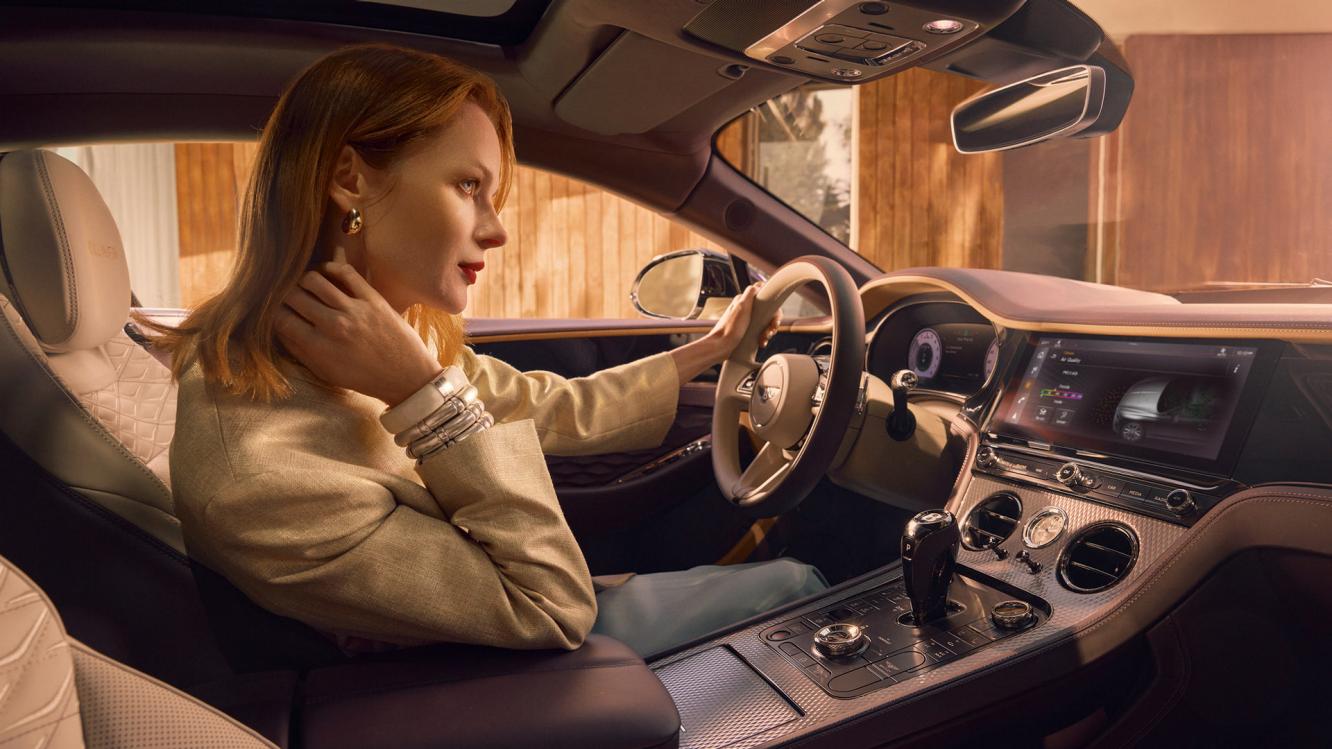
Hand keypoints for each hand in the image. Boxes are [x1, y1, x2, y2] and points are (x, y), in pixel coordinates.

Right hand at [274, 262, 442, 405]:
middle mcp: (333, 325)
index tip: (276, 310)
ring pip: (313, 280)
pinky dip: (329, 268)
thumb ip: (299, 350)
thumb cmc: (364, 378)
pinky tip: (324, 274)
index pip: (281, 318)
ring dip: (303, 281)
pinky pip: (344, 272)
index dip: (274, 312)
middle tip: (288, 297)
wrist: (406, 376)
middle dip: (285, 295)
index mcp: (319, 347)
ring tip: (305, 286)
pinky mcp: (372, 298)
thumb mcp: (325, 372)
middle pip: (293, 296)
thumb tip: (279, 327)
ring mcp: (354, 309)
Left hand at [705, 283, 781, 361]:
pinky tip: (762, 342)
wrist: (720, 346)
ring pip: (764, 322)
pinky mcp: (746, 331)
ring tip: (765, 338)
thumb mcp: (741, 307)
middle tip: (770, 331)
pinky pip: (759, 331)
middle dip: (772, 322)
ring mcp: (746, 320)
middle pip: (767, 311)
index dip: (773, 307)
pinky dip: (763, 337)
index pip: (765, 297)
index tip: (774, 317)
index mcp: (744, 301)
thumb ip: (749, 294)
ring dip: (768, 331)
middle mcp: (745, 309)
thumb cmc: (729, 329)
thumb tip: (758, 285)